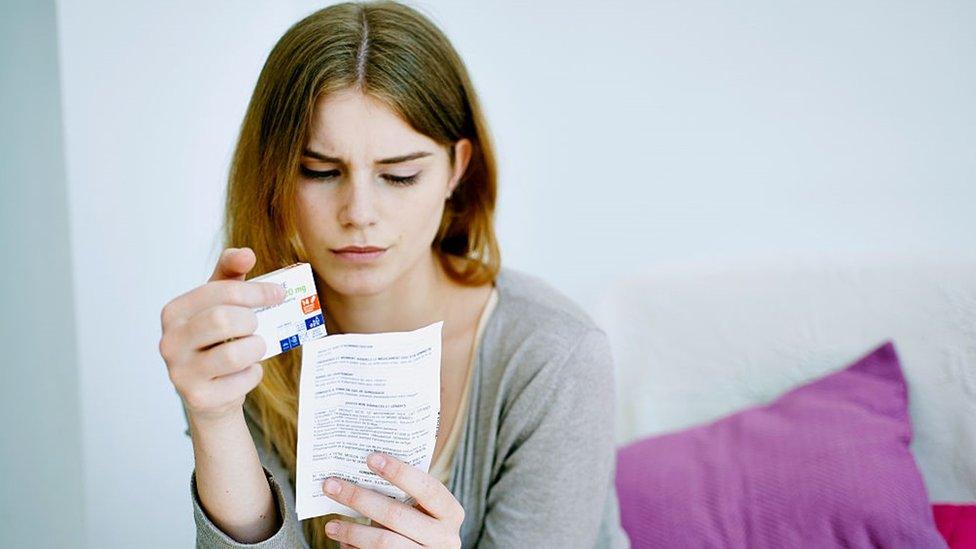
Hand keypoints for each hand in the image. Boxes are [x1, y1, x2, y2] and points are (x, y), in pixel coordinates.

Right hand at [158, 247, 284, 423]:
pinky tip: (244, 372)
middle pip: (224, 320)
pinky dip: (253, 374)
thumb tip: (245, 254)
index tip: (278, 294)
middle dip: (252, 320)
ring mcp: (180, 373)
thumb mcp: (219, 304)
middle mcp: (170, 342)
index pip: (219, 291)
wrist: (209, 393)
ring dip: (256, 348)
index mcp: (174, 312)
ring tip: (253, 348)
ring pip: (236, 353)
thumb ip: (230, 274)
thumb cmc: (216, 340)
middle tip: (258, 325)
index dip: (256, 290)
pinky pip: (242, 380)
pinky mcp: (198, 398)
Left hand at [322, 452, 463, 547]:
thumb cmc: (420, 527)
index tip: (371, 458)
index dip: (400, 472)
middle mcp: (445, 538)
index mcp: (451, 513)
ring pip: (384, 543)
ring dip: (353, 531)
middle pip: (397, 515)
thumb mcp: (421, 511)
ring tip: (331, 524)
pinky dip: (356, 548)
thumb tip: (358, 475)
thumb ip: (402, 496)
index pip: (428, 488)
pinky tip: (343, 541)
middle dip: (360, 498)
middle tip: (331, 486)